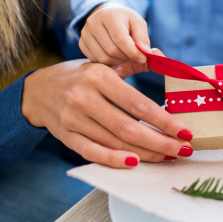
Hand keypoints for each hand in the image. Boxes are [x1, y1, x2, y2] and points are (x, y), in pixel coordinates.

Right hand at [21, 51, 193, 167]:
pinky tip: (136, 162)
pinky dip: (114, 160)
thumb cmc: (80, 77)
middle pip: (129, 127)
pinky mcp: (65, 136)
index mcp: (99, 77)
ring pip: (115, 143)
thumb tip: (162, 58)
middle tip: (182, 150)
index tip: (185, 131)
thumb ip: (132, 65)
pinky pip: (93, 153)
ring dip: (145, 153)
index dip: (164, 121)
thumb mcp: (103, 65)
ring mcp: (73, 119)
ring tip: (167, 156)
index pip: (138, 103)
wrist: (37, 90)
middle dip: (161, 142)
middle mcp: (85, 98)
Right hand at [80, 2, 151, 65]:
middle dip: (126, 56)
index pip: (120, 39)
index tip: (143, 58)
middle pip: (112, 50)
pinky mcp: (81, 43)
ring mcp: (84, 33)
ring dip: (117, 61)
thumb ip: (143, 37)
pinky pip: (96, 60)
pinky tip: (114, 55)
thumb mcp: (138, 22)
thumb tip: (146, 52)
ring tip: (124, 54)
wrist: (108, 16)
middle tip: (133, 54)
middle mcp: (93, 22)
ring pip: (103, 58)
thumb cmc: (125, 20)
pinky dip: (108, 62)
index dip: (133, 52)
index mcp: (108, 15)